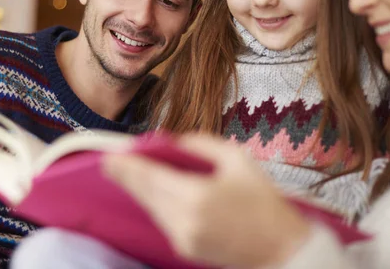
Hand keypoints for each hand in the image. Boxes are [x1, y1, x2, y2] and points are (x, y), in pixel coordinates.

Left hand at [104, 135, 310, 267]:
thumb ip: (201, 145)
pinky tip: (152, 192)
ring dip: (140, 190)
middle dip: (126, 177)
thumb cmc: (262, 199)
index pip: (151, 177)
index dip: (127, 167)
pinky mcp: (185, 249)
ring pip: (151, 207)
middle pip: (145, 193)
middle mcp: (185, 219)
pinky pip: (162, 220)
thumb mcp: (237, 159)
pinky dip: (155, 203)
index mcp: (197, 195)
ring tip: (128, 173)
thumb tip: (172, 142)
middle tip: (108, 163)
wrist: (281, 247)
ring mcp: (183, 238)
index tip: (109, 157)